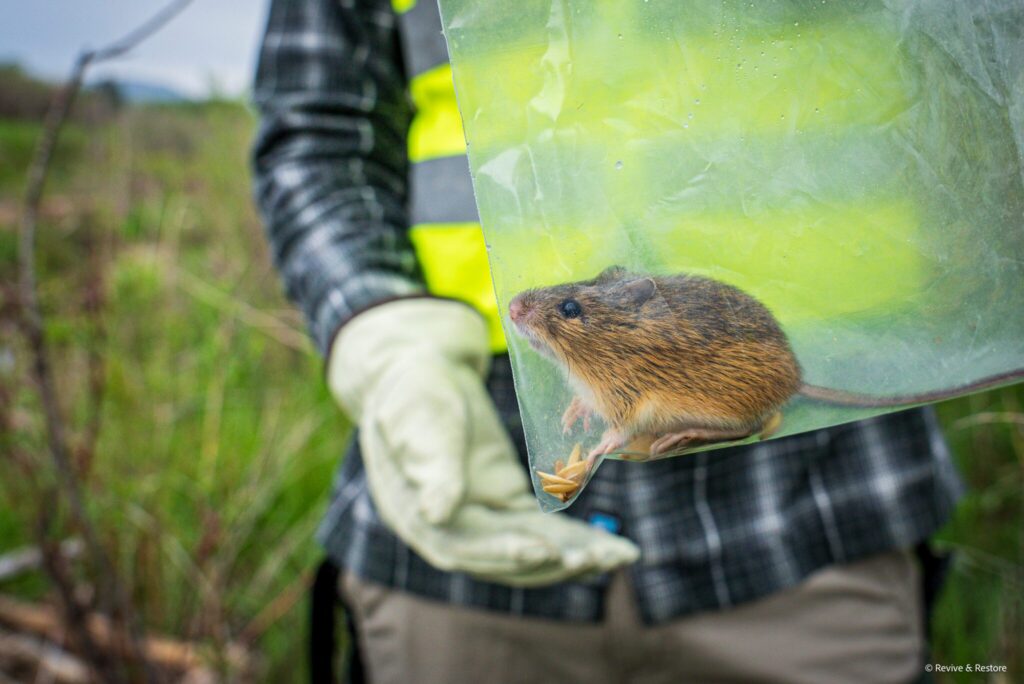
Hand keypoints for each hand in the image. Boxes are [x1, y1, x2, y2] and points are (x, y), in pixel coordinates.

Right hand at [327, 299, 638, 584]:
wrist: (424, 369)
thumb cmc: (414, 390)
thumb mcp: (420, 420)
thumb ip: (433, 466)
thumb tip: (435, 514)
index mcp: (417, 515)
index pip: (465, 547)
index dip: (505, 553)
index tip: (546, 551)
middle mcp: (452, 527)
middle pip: (505, 559)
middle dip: (554, 562)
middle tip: (599, 559)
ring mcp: (482, 516)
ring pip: (531, 547)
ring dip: (574, 555)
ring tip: (620, 556)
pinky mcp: (506, 501)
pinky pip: (543, 527)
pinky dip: (576, 539)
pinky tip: (611, 547)